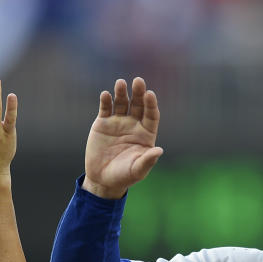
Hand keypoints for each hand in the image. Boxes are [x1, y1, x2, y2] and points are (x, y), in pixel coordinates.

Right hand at [83, 77, 163, 198]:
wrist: (103, 179)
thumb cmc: (124, 176)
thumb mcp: (137, 170)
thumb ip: (147, 160)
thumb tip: (159, 150)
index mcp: (145, 134)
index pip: (151, 115)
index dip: (151, 104)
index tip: (150, 94)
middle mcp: (133, 125)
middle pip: (138, 104)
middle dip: (138, 93)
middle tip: (138, 81)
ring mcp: (118, 122)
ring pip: (121, 103)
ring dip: (121, 92)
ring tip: (120, 83)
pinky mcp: (103, 123)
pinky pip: (105, 108)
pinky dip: (106, 101)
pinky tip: (106, 95)